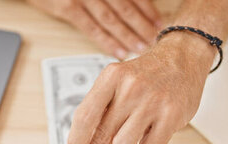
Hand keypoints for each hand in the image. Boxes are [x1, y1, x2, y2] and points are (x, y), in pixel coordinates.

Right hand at [26, 0, 160, 58]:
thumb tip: (136, 8)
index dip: (149, 10)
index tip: (160, 25)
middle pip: (126, 7)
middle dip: (143, 27)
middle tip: (156, 43)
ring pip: (112, 19)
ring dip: (129, 36)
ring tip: (142, 50)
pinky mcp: (67, 7)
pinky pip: (92, 28)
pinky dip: (107, 42)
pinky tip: (119, 52)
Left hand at [67, 33, 215, 143]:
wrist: (183, 57)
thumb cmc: (146, 75)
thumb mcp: (118, 80)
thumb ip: (101, 108)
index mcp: (111, 77)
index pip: (86, 116)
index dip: (76, 141)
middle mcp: (130, 88)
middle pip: (101, 136)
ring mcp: (152, 101)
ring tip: (135, 132)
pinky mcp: (172, 114)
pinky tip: (155, 128)